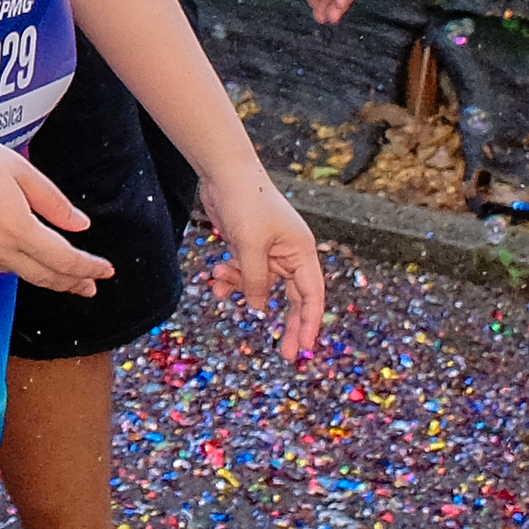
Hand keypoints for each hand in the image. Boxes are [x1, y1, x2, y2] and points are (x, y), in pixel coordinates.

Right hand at [0, 98, 113, 291]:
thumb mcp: (19, 169)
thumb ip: (53, 201)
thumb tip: (80, 225)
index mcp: (17, 228)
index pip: (64, 260)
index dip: (88, 268)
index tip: (105, 271)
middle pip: (44, 277)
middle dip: (72, 283)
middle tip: (90, 286)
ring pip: (17, 271)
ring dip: (42, 273)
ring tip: (60, 273)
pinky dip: (13, 263)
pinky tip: (18, 254)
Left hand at [189, 165, 331, 356]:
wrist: (223, 173)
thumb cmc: (246, 204)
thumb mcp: (250, 247)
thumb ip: (256, 281)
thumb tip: (260, 308)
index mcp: (301, 252)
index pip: (313, 295)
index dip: (311, 323)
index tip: (306, 347)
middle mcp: (290, 254)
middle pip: (293, 298)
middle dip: (288, 324)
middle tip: (287, 355)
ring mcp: (269, 252)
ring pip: (261, 286)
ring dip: (241, 288)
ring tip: (220, 280)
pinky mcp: (249, 248)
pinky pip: (245, 274)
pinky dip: (231, 279)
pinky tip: (216, 277)